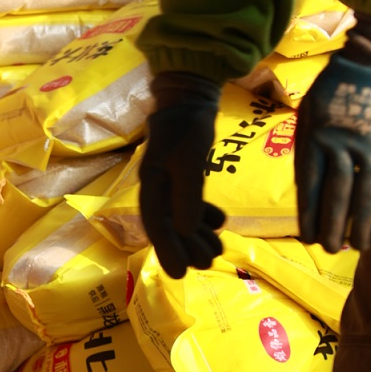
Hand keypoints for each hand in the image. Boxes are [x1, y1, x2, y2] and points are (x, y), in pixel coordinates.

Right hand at [139, 74, 225, 279]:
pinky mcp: (183, 173)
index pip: (156, 224)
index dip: (167, 250)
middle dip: (186, 247)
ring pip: (180, 217)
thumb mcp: (191, 159)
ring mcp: (169, 180)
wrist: (190, 97)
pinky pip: (190, 203)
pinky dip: (203, 215)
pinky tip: (219, 224)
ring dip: (197, 236)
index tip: (178, 274)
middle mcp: (156, 186)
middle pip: (168, 225)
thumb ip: (187, 195)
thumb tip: (184, 230)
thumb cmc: (188, 125)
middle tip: (206, 265)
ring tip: (216, 252)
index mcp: (151, 183)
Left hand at [296, 54, 370, 254]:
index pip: (310, 187)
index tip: (309, 237)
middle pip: (337, 197)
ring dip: (364, 225)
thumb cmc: (336, 88)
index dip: (310, 216)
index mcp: (315, 137)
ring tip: (359, 246)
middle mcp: (343, 145)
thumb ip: (305, 147)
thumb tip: (304, 188)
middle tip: (332, 249)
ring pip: (367, 195)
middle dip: (334, 228)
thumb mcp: (307, 112)